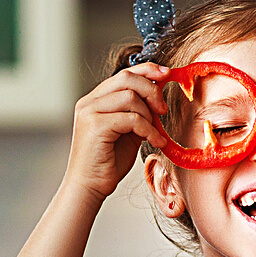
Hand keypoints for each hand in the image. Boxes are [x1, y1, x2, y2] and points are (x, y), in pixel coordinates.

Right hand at [63, 64, 170, 200]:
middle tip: (163, 110)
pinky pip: (131, 119)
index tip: (167, 74)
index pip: (123, 73)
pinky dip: (148, 130)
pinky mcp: (95, 126)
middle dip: (151, 90)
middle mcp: (89, 102)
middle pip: (126, 78)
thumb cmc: (108, 162)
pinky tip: (156, 141)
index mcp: (95, 100)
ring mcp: (90, 112)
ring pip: (130, 97)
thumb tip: (158, 95)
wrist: (89, 187)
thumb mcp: (128, 131)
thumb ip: (138, 112)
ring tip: (155, 132)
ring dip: (149, 114)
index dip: (147, 70)